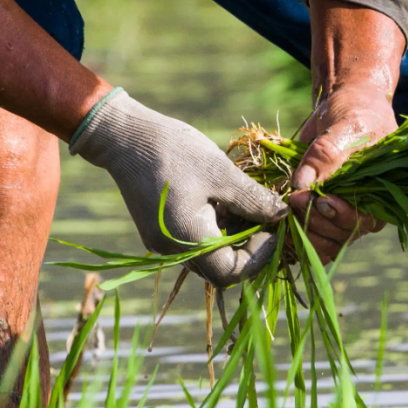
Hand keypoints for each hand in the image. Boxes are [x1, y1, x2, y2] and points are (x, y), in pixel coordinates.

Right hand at [71, 90, 287, 287]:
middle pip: (221, 268)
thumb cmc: (174, 151)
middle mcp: (173, 251)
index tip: (274, 228)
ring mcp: (163, 243)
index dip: (260, 256)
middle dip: (249, 246)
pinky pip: (195, 241)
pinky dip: (215, 227)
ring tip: (246, 203)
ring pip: (209, 255)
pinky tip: (224, 200)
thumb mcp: (221, 173)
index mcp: (188, 241)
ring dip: (233, 236)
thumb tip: (283, 216)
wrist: (124, 136)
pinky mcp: (160, 231)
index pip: (232, 272)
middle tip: (266, 216)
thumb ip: (254, 200)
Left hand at [289, 84, 392, 261]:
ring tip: (284, 215)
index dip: (338, 214)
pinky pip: (314, 237)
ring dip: (303, 233)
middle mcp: (364, 208)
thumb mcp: (344, 126)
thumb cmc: (354, 112)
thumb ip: (326, 154)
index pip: (362, 219)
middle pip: (341, 234)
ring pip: (326, 241)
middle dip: (315, 221)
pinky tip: (282, 232)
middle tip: (294, 200)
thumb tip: (302, 183)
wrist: (344, 104)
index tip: (316, 199)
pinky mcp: (322, 212)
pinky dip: (297, 239)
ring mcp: (343, 212)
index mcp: (381, 192)